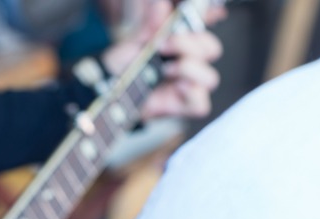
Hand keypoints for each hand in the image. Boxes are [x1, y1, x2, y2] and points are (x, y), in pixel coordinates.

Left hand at [101, 1, 225, 118]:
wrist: (107, 88)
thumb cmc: (123, 65)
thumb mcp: (136, 40)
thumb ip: (151, 23)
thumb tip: (161, 5)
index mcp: (183, 44)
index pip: (204, 31)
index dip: (206, 19)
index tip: (182, 18)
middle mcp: (189, 63)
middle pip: (212, 50)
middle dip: (190, 44)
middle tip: (163, 45)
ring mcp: (187, 86)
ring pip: (210, 78)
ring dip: (190, 68)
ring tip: (166, 68)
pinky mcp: (181, 106)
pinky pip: (200, 104)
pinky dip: (191, 94)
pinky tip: (176, 86)